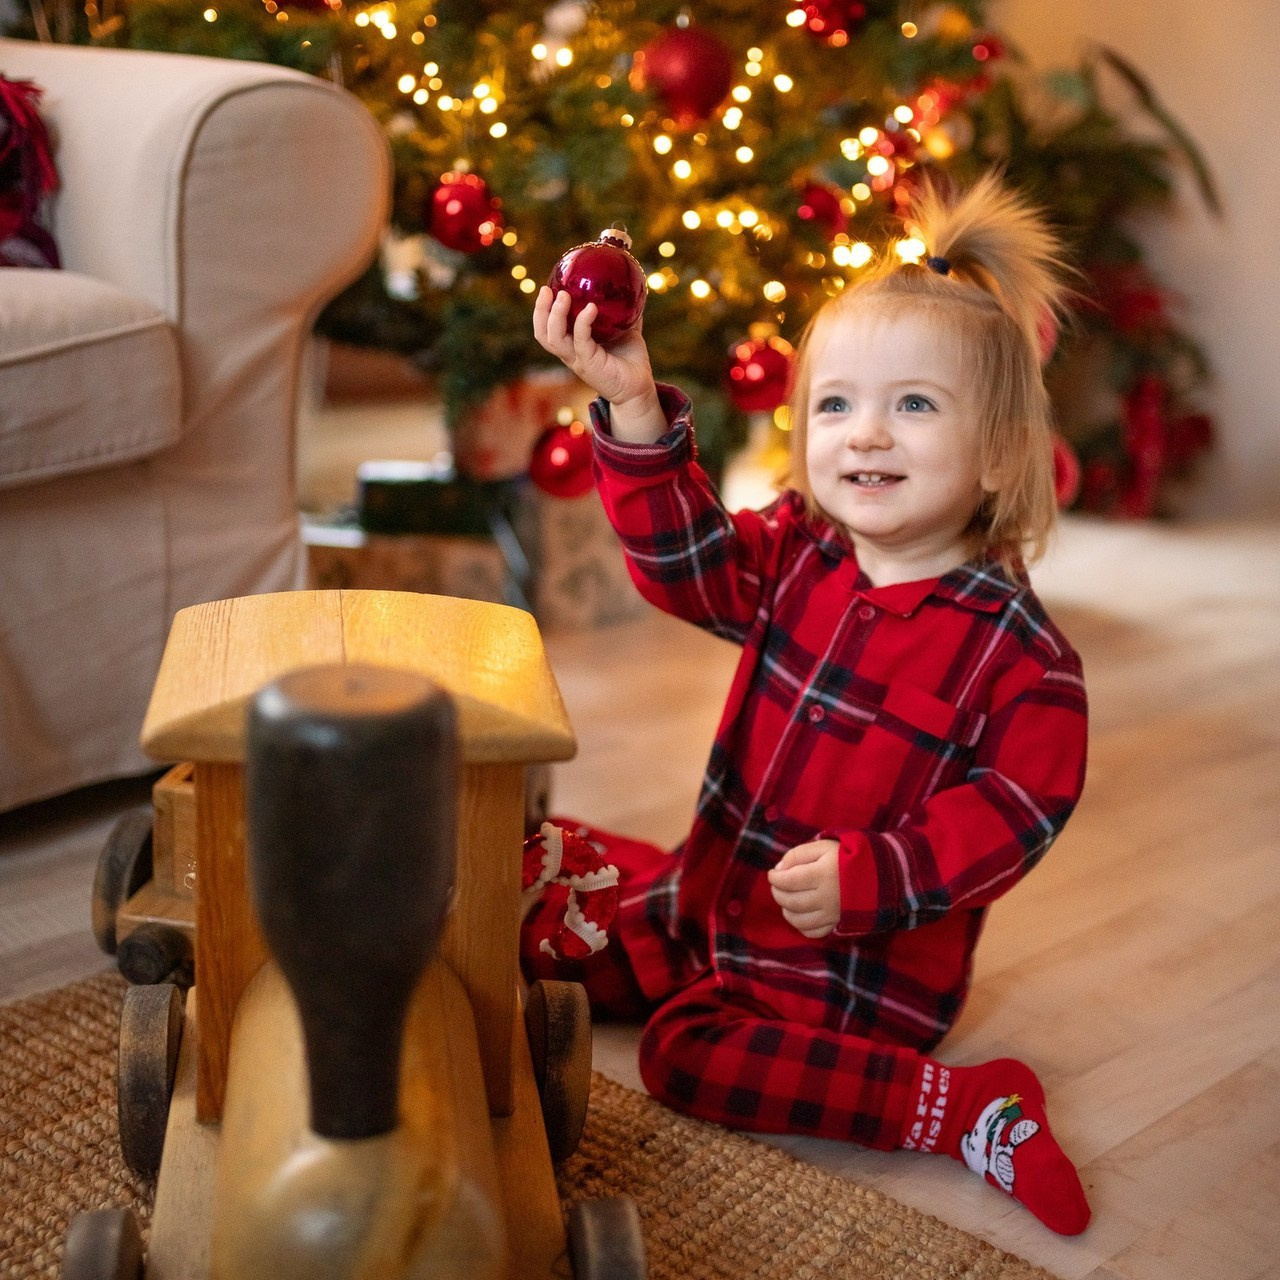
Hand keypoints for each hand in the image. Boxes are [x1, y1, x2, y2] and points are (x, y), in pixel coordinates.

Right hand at [533, 287, 663, 441]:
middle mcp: (571, 354)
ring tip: (563, 296)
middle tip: (546, 289)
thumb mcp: (625, 329)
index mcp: (573, 345)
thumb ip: (623, 311)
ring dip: (555, 316)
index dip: (542, 310)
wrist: (639, 387)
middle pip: (543, 334)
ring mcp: (578, 360)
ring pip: (554, 339)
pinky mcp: (590, 365)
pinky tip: (591, 308)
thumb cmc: (631, 360)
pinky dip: (583, 323)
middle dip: (540, 311)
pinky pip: (581, 341)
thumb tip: (630, 285)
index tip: (547, 287)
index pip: (547, 328)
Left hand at [767, 840, 840, 938]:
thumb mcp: (824, 846)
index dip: (775, 878)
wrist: (880, 874)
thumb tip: (779, 869)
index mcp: (823, 874)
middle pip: (791, 901)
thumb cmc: (849, 856)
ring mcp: (833, 914)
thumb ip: (798, 854)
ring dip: (786, 910)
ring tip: (785, 899)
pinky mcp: (838, 924)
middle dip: (778, 893)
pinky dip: (801, 926)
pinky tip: (799, 914)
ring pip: (799, 920)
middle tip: (777, 885)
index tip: (772, 874)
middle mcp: (827, 897)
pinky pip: (814, 932)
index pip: (788, 880)